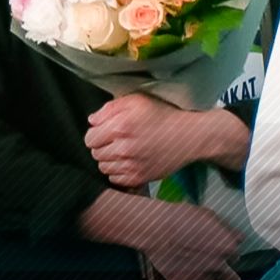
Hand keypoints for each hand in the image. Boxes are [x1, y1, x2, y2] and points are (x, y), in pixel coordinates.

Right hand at [77, 191, 241, 279]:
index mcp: (228, 247)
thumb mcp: (209, 215)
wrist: (158, 230)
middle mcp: (219, 266)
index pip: (237, 257)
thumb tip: (238, 237)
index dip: (230, 257)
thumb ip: (226, 228)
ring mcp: (201, 279)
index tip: (224, 258)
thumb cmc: (183, 217)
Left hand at [86, 94, 248, 187]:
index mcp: (120, 127)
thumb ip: (110, 108)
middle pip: (95, 154)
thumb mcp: (138, 101)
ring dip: (109, 160)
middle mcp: (123, 148)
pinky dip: (118, 172)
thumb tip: (92, 121)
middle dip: (103, 146)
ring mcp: (131, 165)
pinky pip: (115, 179)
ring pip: (103, 167)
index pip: (89, 138)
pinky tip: (130, 162)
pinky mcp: (139, 177)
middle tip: (118, 141)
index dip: (97, 133)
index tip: (108, 131)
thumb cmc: (163, 116)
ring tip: (124, 151)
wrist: (189, 136)